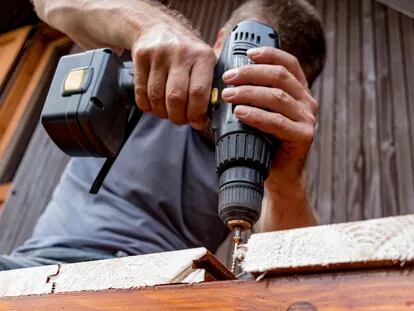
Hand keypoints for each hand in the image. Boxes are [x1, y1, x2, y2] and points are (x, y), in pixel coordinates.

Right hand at [131, 23, 216, 128]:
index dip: (196, 113)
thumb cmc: (185, 51)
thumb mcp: (204, 61)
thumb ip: (208, 86)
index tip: (197, 122)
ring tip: (167, 112)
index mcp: (203, 56)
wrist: (157, 28)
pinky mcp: (141, 56)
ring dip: (162, 113)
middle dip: (178, 117)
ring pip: (157, 97)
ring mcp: (159, 54)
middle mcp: (181, 53)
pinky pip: (141, 92)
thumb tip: (206, 117)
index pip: (198, 92)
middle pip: (176, 98)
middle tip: (180, 120)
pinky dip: (147, 106)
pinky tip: (154, 105)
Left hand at [221, 47, 316, 192]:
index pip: (289, 64)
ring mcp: (307, 119)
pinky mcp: (303, 136)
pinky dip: (257, 115)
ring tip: (228, 95)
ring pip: (277, 97)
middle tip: (228, 77)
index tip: (248, 53)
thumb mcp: (260, 113)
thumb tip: (225, 79)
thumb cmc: (266, 142)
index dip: (269, 54)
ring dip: (249, 93)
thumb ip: (252, 95)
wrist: (279, 175)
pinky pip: (277, 122)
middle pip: (280, 77)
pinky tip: (240, 113)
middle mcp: (307, 102)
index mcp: (298, 91)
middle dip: (251, 73)